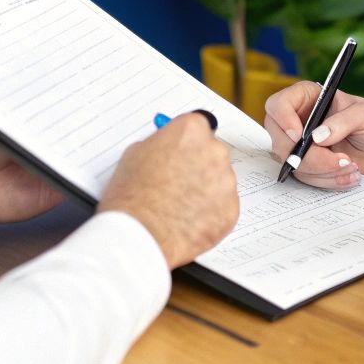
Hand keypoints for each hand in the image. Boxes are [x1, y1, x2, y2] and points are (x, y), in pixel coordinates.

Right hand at [97, 112, 239, 268]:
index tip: (181, 153)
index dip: (187, 143)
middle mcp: (215, 151)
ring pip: (220, 181)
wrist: (138, 236)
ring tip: (180, 205)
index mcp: (192, 131)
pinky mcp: (231, 210)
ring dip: (206, 189)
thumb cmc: (131, 197)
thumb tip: (170, 147)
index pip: (198, 127)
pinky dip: (210, 213)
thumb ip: (161, 144)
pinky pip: (224, 206)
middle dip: (199, 165)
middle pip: (212, 152)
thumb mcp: (136, 154)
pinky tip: (188, 220)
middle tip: (178, 182)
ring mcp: (226, 182)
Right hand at [262, 81, 363, 188]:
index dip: (283, 120)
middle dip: (311, 157)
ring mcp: (297, 146)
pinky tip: (348, 175)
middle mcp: (295, 121)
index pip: (277, 105)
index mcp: (305, 98)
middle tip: (341, 160)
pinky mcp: (305, 165)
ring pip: (293, 165)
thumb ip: (344, 121)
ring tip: (352, 167)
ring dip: (324, 171)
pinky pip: (306, 178)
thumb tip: (318, 137)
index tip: (301, 135)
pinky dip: (328, 180)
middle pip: (281, 141)